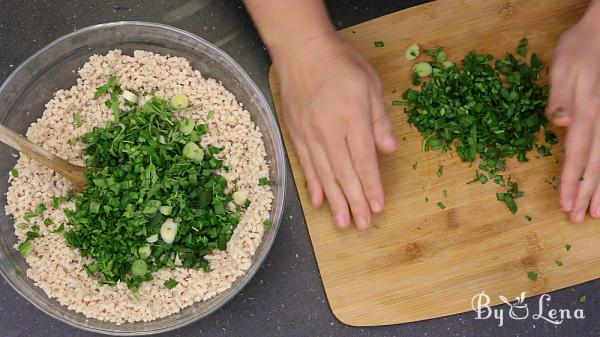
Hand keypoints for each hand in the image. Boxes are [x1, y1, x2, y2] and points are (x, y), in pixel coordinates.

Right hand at [273, 33, 396, 229]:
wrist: (301, 50)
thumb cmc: (340, 63)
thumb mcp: (370, 84)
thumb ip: (379, 120)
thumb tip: (389, 150)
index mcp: (352, 118)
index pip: (364, 161)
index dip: (371, 187)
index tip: (378, 207)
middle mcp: (328, 131)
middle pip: (344, 174)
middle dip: (355, 202)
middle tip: (363, 226)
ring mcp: (309, 135)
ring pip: (323, 174)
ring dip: (334, 201)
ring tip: (342, 223)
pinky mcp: (295, 134)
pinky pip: (305, 164)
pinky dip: (313, 185)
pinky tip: (318, 202)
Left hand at [548, 2, 599, 222]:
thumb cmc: (581, 46)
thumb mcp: (563, 67)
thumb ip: (560, 97)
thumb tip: (559, 124)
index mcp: (586, 112)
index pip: (576, 154)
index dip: (571, 181)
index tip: (565, 205)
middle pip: (595, 164)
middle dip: (586, 193)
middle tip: (577, 219)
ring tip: (598, 213)